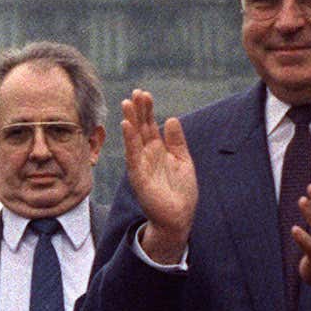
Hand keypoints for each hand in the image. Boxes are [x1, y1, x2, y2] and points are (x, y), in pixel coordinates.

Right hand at [120, 90, 197, 262]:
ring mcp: (141, 164)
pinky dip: (129, 140)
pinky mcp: (138, 175)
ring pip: (134, 138)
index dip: (147, 110)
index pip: (150, 125)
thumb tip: (171, 118)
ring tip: (127, 103)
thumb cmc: (181, 192)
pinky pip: (132, 154)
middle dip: (138, 110)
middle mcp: (147, 155)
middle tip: (136, 92)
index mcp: (158, 150)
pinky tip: (127, 125)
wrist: (179, 217)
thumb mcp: (183, 161)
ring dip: (130, 120)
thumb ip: (177, 141)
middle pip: (141, 127)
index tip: (144, 93)